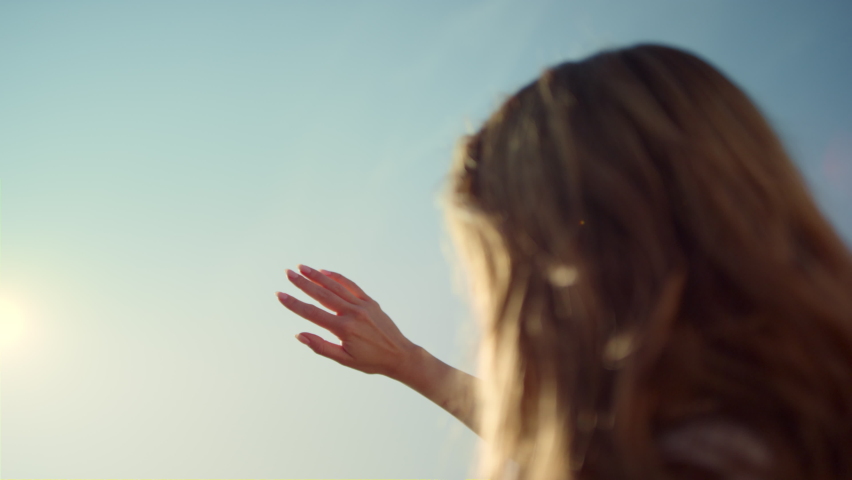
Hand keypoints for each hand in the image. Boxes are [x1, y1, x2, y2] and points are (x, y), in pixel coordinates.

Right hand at [277, 264, 419, 377]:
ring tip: (303, 268)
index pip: (313, 313)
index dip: (294, 304)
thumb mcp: (344, 360)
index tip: (280, 294)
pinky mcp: (370, 302)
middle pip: (322, 294)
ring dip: (318, 276)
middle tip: (288, 272)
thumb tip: (299, 335)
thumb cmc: (371, 361)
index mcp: (344, 329)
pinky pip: (351, 286)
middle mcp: (352, 313)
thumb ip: (321, 347)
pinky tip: (325, 272)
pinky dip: (337, 278)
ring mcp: (363, 305)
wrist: (399, 355)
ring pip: (336, 287)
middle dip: (303, 283)